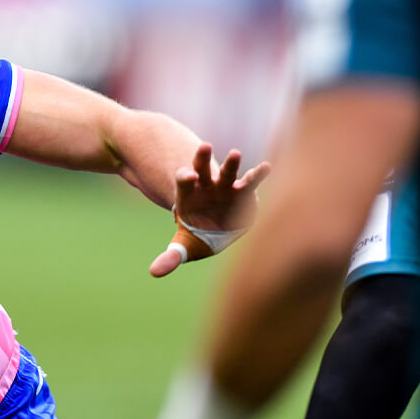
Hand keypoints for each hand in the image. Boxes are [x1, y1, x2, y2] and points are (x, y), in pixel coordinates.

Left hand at [150, 143, 270, 276]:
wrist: (217, 231)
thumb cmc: (199, 236)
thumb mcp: (184, 246)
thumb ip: (171, 256)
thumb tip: (153, 273)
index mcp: (187, 196)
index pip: (182, 182)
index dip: (184, 177)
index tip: (187, 176)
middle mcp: (206, 188)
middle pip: (201, 169)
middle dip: (201, 159)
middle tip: (204, 146)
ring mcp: (225, 188)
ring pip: (227, 172)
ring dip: (231, 163)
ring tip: (235, 153)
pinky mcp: (243, 193)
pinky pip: (250, 181)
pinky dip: (257, 174)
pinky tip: (266, 167)